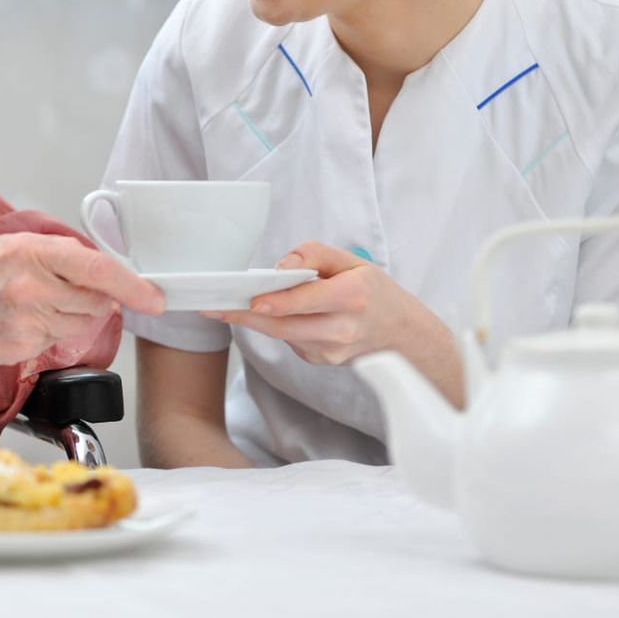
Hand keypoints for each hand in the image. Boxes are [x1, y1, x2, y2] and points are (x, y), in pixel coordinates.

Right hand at [0, 233, 164, 365]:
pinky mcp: (20, 348)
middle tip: (68, 289)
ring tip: (34, 301)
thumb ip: (52, 254)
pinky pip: (55, 340)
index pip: (98, 269)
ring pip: (78, 323)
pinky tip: (21, 318)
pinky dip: (49, 329)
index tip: (154, 297)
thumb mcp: (6, 244)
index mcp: (31, 253)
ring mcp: (27, 322)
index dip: (133, 285)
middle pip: (96, 301)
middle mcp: (33, 288)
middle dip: (96, 297)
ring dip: (71, 314)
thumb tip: (93, 268)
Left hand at [205, 241, 463, 403]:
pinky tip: (274, 315)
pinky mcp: (323, 362)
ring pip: (283, 336)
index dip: (276, 302)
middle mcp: (343, 329)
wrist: (404, 337)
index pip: (307, 300)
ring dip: (256, 322)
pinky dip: (279, 327)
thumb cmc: (375, 293)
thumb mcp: (353, 261)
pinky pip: (291, 342)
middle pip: (285, 325)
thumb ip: (316, 255)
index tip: (251, 300)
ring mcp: (332, 352)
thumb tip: (282, 267)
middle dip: (247, 316)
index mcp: (354, 297)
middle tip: (214, 307)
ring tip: (227, 307)